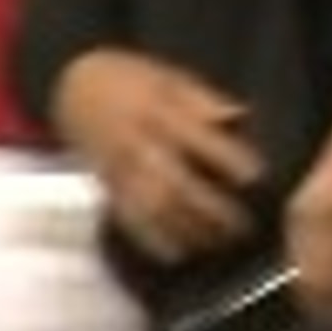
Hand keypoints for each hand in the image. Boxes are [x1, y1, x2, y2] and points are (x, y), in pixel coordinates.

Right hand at [50, 49, 263, 264]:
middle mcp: (138, 144)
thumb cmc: (133, 79)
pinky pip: (126, 218)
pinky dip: (151, 241)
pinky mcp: (106, 186)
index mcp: (158, 112)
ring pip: (153, 208)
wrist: (73, 85)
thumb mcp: (170, 76)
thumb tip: (241, 116)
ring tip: (220, 243)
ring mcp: (119, 168)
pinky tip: (178, 254)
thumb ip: (204, 99)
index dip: (229, 160)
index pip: (197, 139)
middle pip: (176, 182)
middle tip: (246, 225)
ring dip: (187, 230)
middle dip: (212, 208)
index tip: (259, 178)